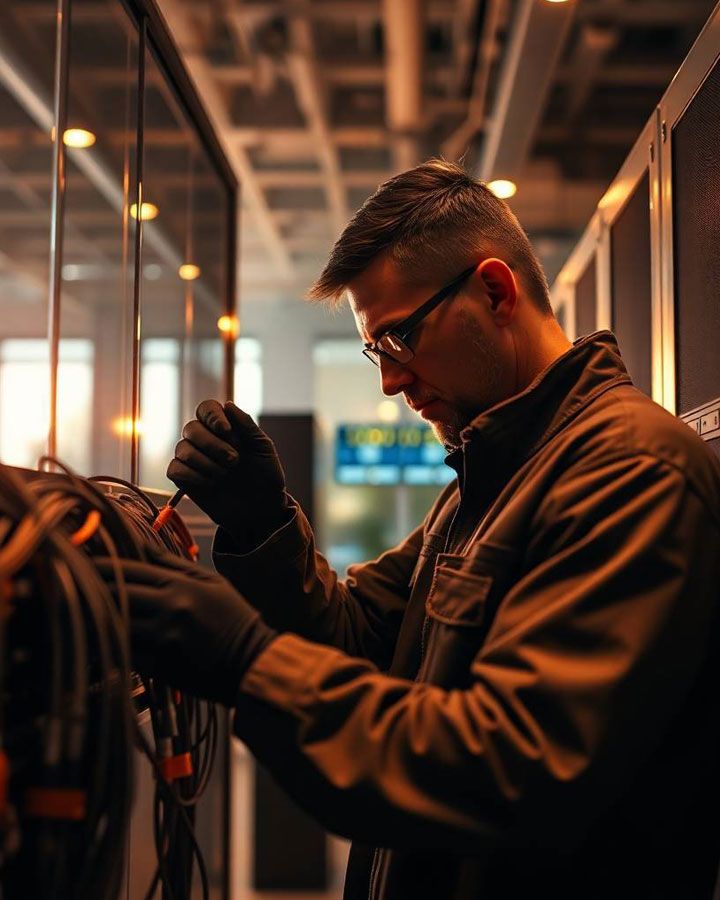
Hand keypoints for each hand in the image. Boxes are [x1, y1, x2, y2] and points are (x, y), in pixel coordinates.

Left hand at [95, 549, 276, 705]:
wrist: (250, 661)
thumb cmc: (233, 618)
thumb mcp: (210, 582)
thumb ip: (173, 564)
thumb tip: (141, 544)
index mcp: (181, 585)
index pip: (130, 570)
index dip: (102, 565)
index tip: (82, 562)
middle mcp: (170, 608)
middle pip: (117, 593)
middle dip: (92, 587)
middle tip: (71, 583)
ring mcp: (163, 638)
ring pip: (117, 622)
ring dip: (97, 616)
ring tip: (80, 609)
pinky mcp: (160, 665)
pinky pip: (125, 650)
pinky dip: (110, 643)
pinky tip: (100, 638)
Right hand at [168, 400, 288, 542]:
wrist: (262, 510)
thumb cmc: (266, 477)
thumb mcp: (263, 449)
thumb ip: (247, 425)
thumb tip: (227, 404)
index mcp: (224, 429)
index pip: (206, 408)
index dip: (212, 416)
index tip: (226, 431)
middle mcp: (206, 441)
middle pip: (191, 428)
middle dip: (212, 444)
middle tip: (234, 461)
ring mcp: (194, 460)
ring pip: (182, 448)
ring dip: (205, 462)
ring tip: (225, 475)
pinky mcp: (186, 480)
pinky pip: (174, 469)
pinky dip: (192, 475)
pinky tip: (211, 484)